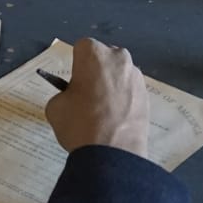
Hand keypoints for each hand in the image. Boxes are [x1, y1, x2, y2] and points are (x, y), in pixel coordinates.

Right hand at [44, 39, 149, 158]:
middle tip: (88, 96)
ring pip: (119, 74)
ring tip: (104, 112)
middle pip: (104, 58)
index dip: (76, 66)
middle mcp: (118, 57)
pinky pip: (130, 91)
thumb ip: (63, 94)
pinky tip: (117, 120)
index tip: (74, 84)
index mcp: (93, 53)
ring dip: (112, 86)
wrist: (112, 154)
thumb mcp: (55, 107)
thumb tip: (72, 97)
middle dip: (96, 72)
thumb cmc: (79, 124)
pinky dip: (124, 100)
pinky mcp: (148, 94)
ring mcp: (136, 76)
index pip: (81, 49)